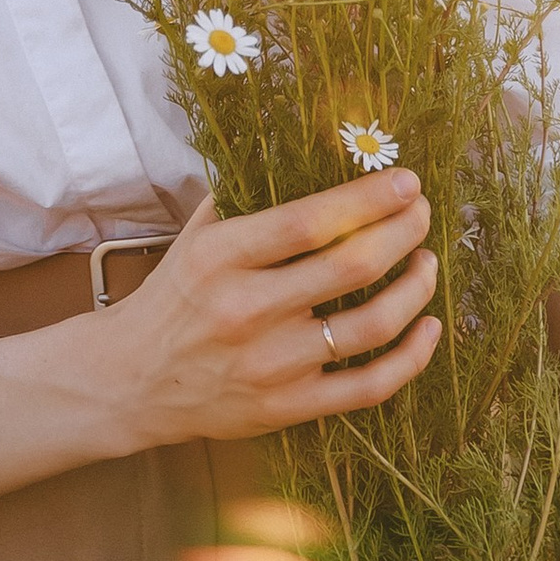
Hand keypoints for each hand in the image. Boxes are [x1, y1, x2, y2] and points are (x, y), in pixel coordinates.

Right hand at [99, 172, 439, 455]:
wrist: (130, 380)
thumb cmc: (175, 297)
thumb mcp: (196, 236)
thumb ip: (248, 197)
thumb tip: (320, 153)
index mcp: (222, 257)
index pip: (310, 220)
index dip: (370, 198)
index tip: (407, 181)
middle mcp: (247, 310)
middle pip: (353, 265)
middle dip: (405, 231)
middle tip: (422, 214)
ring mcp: (271, 365)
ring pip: (372, 325)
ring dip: (416, 288)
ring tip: (427, 263)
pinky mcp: (287, 408)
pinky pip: (370, 387)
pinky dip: (412, 357)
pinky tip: (429, 327)